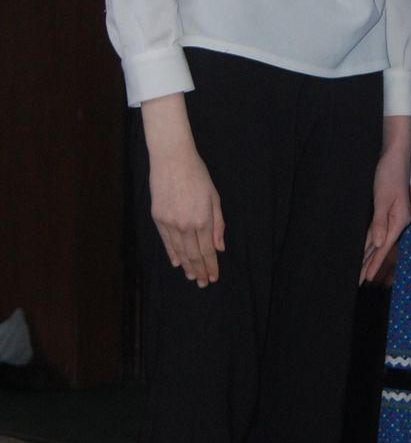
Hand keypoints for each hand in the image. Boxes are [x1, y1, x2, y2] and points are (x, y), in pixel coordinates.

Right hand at [142, 94, 224, 286]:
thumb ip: (218, 223)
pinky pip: (166, 241)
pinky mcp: (158, 218)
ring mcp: (170, 222)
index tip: (214, 277)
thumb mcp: (214, 196)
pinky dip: (172, 253)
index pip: (208, 250)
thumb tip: (219, 247)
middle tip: (203, 283)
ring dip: (186, 266)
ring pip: (179, 251)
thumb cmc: (197, 174)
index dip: (211, 265)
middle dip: (200, 270)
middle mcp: (186, 224)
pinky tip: (176, 262)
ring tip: (192, 276)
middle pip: (193, 254)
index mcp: (203, 219)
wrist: (172, 159)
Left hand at [361, 117, 410, 283]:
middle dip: (370, 263)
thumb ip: (380, 222)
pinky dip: (372, 241)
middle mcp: (398, 220)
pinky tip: (368, 248)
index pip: (383, 247)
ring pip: (379, 239)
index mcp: (399, 219)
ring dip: (370, 254)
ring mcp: (395, 215)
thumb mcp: (383, 197)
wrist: (396, 153)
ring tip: (362, 269)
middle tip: (359, 280)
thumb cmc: (389, 173)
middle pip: (381, 246)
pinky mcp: (389, 208)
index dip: (374, 263)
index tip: (365, 278)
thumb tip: (376, 244)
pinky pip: (379, 229)